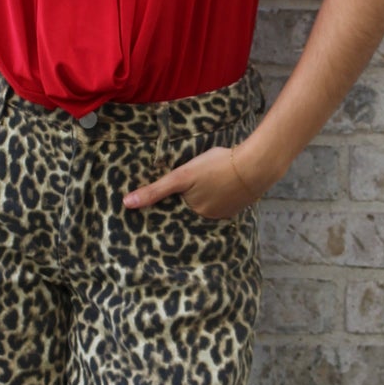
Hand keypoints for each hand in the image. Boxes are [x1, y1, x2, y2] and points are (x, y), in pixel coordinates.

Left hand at [123, 143, 260, 221]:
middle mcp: (209, 219)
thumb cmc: (217, 167)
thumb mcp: (183, 175)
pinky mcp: (238, 204)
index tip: (160, 198)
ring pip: (207, 204)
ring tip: (201, 182)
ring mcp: (226, 212)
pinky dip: (218, 194)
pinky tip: (218, 183)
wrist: (256, 164)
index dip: (168, 203)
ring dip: (203, 196)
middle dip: (186, 199)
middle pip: (191, 208)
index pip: (174, 212)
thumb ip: (156, 190)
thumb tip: (127, 204)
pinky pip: (222, 201)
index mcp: (194, 214)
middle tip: (186, 184)